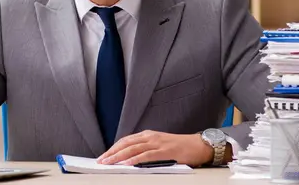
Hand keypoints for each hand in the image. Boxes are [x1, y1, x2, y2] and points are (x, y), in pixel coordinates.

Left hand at [96, 130, 212, 167]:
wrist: (198, 145)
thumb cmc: (180, 147)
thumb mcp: (159, 146)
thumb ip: (146, 149)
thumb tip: (131, 159)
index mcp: (148, 135)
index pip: (126, 140)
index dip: (113, 148)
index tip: (104, 156)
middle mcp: (150, 136)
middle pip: (126, 143)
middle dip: (111, 152)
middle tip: (101, 160)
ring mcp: (157, 142)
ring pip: (133, 148)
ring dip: (118, 156)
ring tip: (108, 162)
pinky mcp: (164, 150)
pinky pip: (146, 155)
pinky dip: (135, 159)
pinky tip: (127, 163)